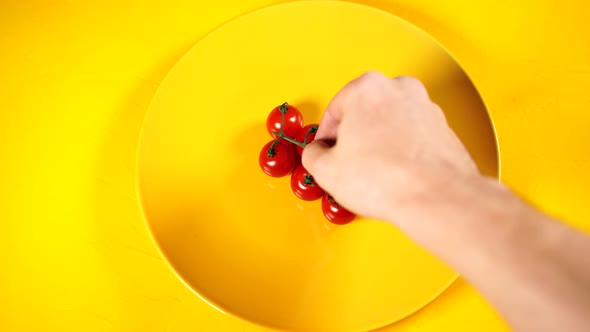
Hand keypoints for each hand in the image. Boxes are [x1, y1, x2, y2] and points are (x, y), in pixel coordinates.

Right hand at [302, 71, 477, 222]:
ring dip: (378, 143)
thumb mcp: (326, 170)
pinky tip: (395, 174)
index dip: (325, 136)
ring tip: (374, 173)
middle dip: (354, 137)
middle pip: (363, 113)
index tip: (325, 152)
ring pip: (389, 123)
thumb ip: (312, 155)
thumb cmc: (389, 180)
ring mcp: (424, 106)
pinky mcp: (442, 126)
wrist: (436, 197)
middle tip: (348, 163)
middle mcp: (399, 89)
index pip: (334, 110)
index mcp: (367, 87)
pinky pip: (411, 136)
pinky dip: (402, 151)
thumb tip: (316, 155)